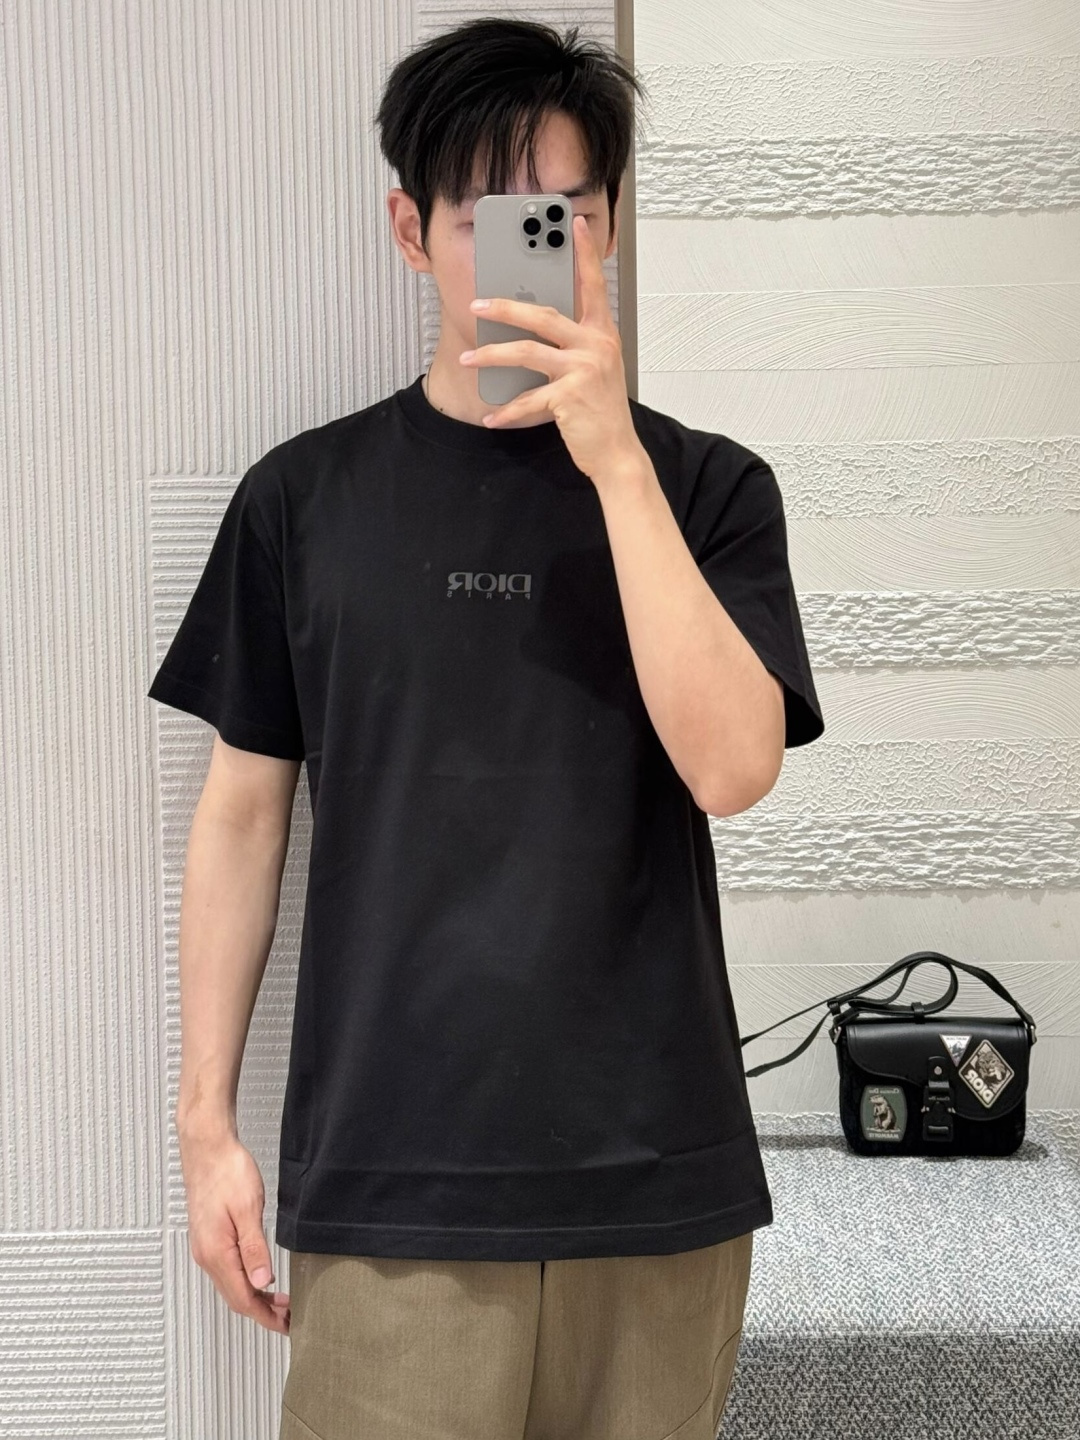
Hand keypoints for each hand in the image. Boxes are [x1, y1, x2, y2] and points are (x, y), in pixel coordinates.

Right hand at [178, 1127, 290, 1334]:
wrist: (207, 1148)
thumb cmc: (227, 1172)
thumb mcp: (248, 1210)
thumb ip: (254, 1249)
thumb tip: (261, 1284)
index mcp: (216, 1253)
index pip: (242, 1299)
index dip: (265, 1317)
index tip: (286, 1326)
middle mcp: (206, 1256)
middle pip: (235, 1297)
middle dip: (262, 1312)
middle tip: (289, 1318)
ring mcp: (205, 1247)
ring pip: (231, 1285)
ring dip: (254, 1297)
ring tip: (280, 1301)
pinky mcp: (208, 1237)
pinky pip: (227, 1270)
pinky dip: (245, 1281)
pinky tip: (259, 1276)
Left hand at [461, 215, 645, 483]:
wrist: (617, 452)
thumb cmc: (601, 411)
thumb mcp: (593, 370)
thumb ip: (571, 346)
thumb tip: (532, 330)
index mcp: (602, 334)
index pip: (592, 285)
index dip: (583, 253)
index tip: (572, 225)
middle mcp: (596, 346)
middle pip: (543, 315)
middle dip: (505, 308)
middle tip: (477, 305)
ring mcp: (584, 370)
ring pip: (527, 352)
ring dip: (492, 355)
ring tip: (470, 358)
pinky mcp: (570, 397)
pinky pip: (528, 399)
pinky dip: (507, 410)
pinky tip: (492, 416)